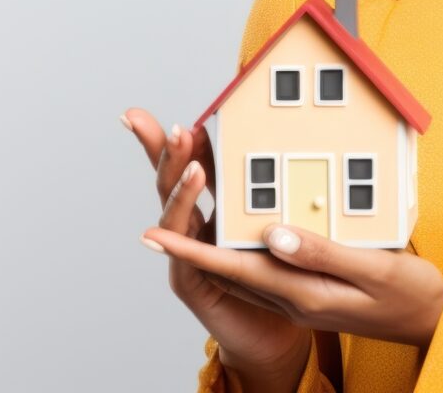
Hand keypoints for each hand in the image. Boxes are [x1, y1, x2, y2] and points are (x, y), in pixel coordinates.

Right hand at [123, 107, 311, 385]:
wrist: (273, 330)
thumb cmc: (277, 273)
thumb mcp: (281, 220)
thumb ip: (280, 189)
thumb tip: (300, 141)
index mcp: (213, 204)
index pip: (189, 163)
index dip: (172, 139)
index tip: (141, 113)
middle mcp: (194, 225)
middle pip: (171, 181)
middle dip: (166, 153)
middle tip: (176, 129)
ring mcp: (187, 253)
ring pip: (173, 215)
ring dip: (180, 190)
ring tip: (190, 167)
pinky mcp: (191, 282)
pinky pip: (181, 258)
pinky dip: (172, 243)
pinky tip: (158, 233)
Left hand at [141, 218, 442, 349]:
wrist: (433, 322)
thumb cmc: (410, 296)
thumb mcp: (373, 271)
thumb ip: (322, 252)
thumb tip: (273, 234)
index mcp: (303, 292)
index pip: (234, 268)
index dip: (190, 251)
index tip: (152, 234)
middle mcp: (293, 295)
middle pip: (228, 261)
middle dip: (190, 231)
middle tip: (161, 197)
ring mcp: (300, 292)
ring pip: (243, 260)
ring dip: (212, 232)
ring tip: (190, 194)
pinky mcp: (309, 285)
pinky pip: (266, 260)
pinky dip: (244, 236)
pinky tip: (241, 216)